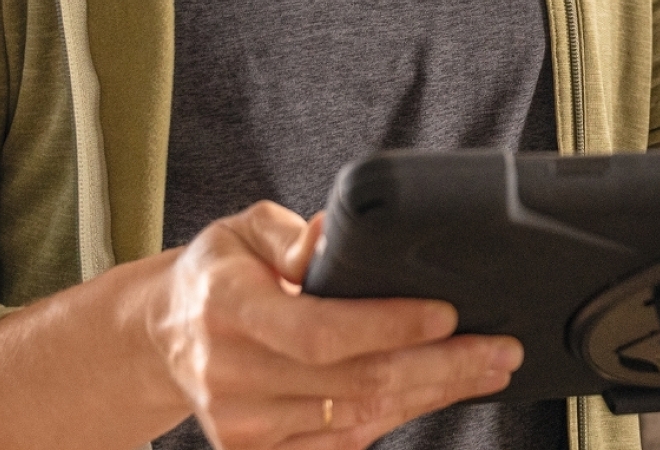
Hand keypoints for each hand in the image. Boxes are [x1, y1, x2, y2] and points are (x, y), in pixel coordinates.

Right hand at [148, 202, 520, 448]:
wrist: (161, 336)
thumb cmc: (217, 277)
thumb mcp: (244, 232)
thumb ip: (290, 233)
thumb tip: (335, 234)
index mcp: (228, 308)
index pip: (321, 330)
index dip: (391, 326)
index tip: (448, 314)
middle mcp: (230, 372)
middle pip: (355, 381)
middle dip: (441, 366)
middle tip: (499, 350)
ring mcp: (241, 421)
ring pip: (358, 416)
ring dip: (431, 395)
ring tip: (484, 370)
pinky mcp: (253, 449)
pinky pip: (341, 441)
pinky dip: (396, 417)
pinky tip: (434, 394)